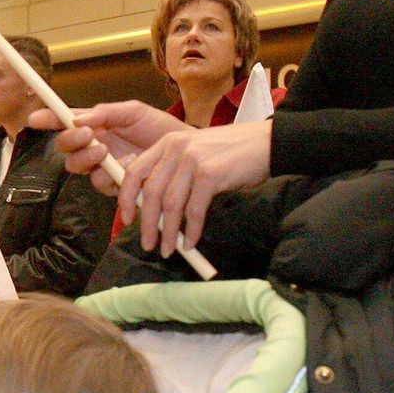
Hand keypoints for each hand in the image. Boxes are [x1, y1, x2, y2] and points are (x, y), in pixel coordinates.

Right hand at [28, 102, 188, 193]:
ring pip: (77, 167)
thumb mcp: (134, 112)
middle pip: (65, 148)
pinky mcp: (114, 187)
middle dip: (70, 141)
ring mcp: (102, 168)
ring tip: (106, 150)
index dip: (48, 120)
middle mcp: (94, 147)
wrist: (187, 153)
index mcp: (96, 125)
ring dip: (87, 158)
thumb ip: (106, 112)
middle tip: (87, 134)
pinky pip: (100, 183)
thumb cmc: (162, 130)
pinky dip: (110, 174)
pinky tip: (128, 164)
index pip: (66, 122)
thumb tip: (79, 119)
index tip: (35, 119)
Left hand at [116, 118, 272, 257]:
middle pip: (150, 192)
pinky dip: (190, 230)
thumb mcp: (194, 152)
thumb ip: (172, 171)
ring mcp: (193, 160)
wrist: (267, 143)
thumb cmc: (231, 153)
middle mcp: (176, 148)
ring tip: (168, 250)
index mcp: (167, 142)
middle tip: (147, 245)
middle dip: (147, 223)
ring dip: (168, 232)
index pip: (135, 171)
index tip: (127, 219)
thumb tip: (152, 209)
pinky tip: (190, 242)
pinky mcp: (210, 174)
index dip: (127, 197)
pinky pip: (194, 210)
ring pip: (171, 204)